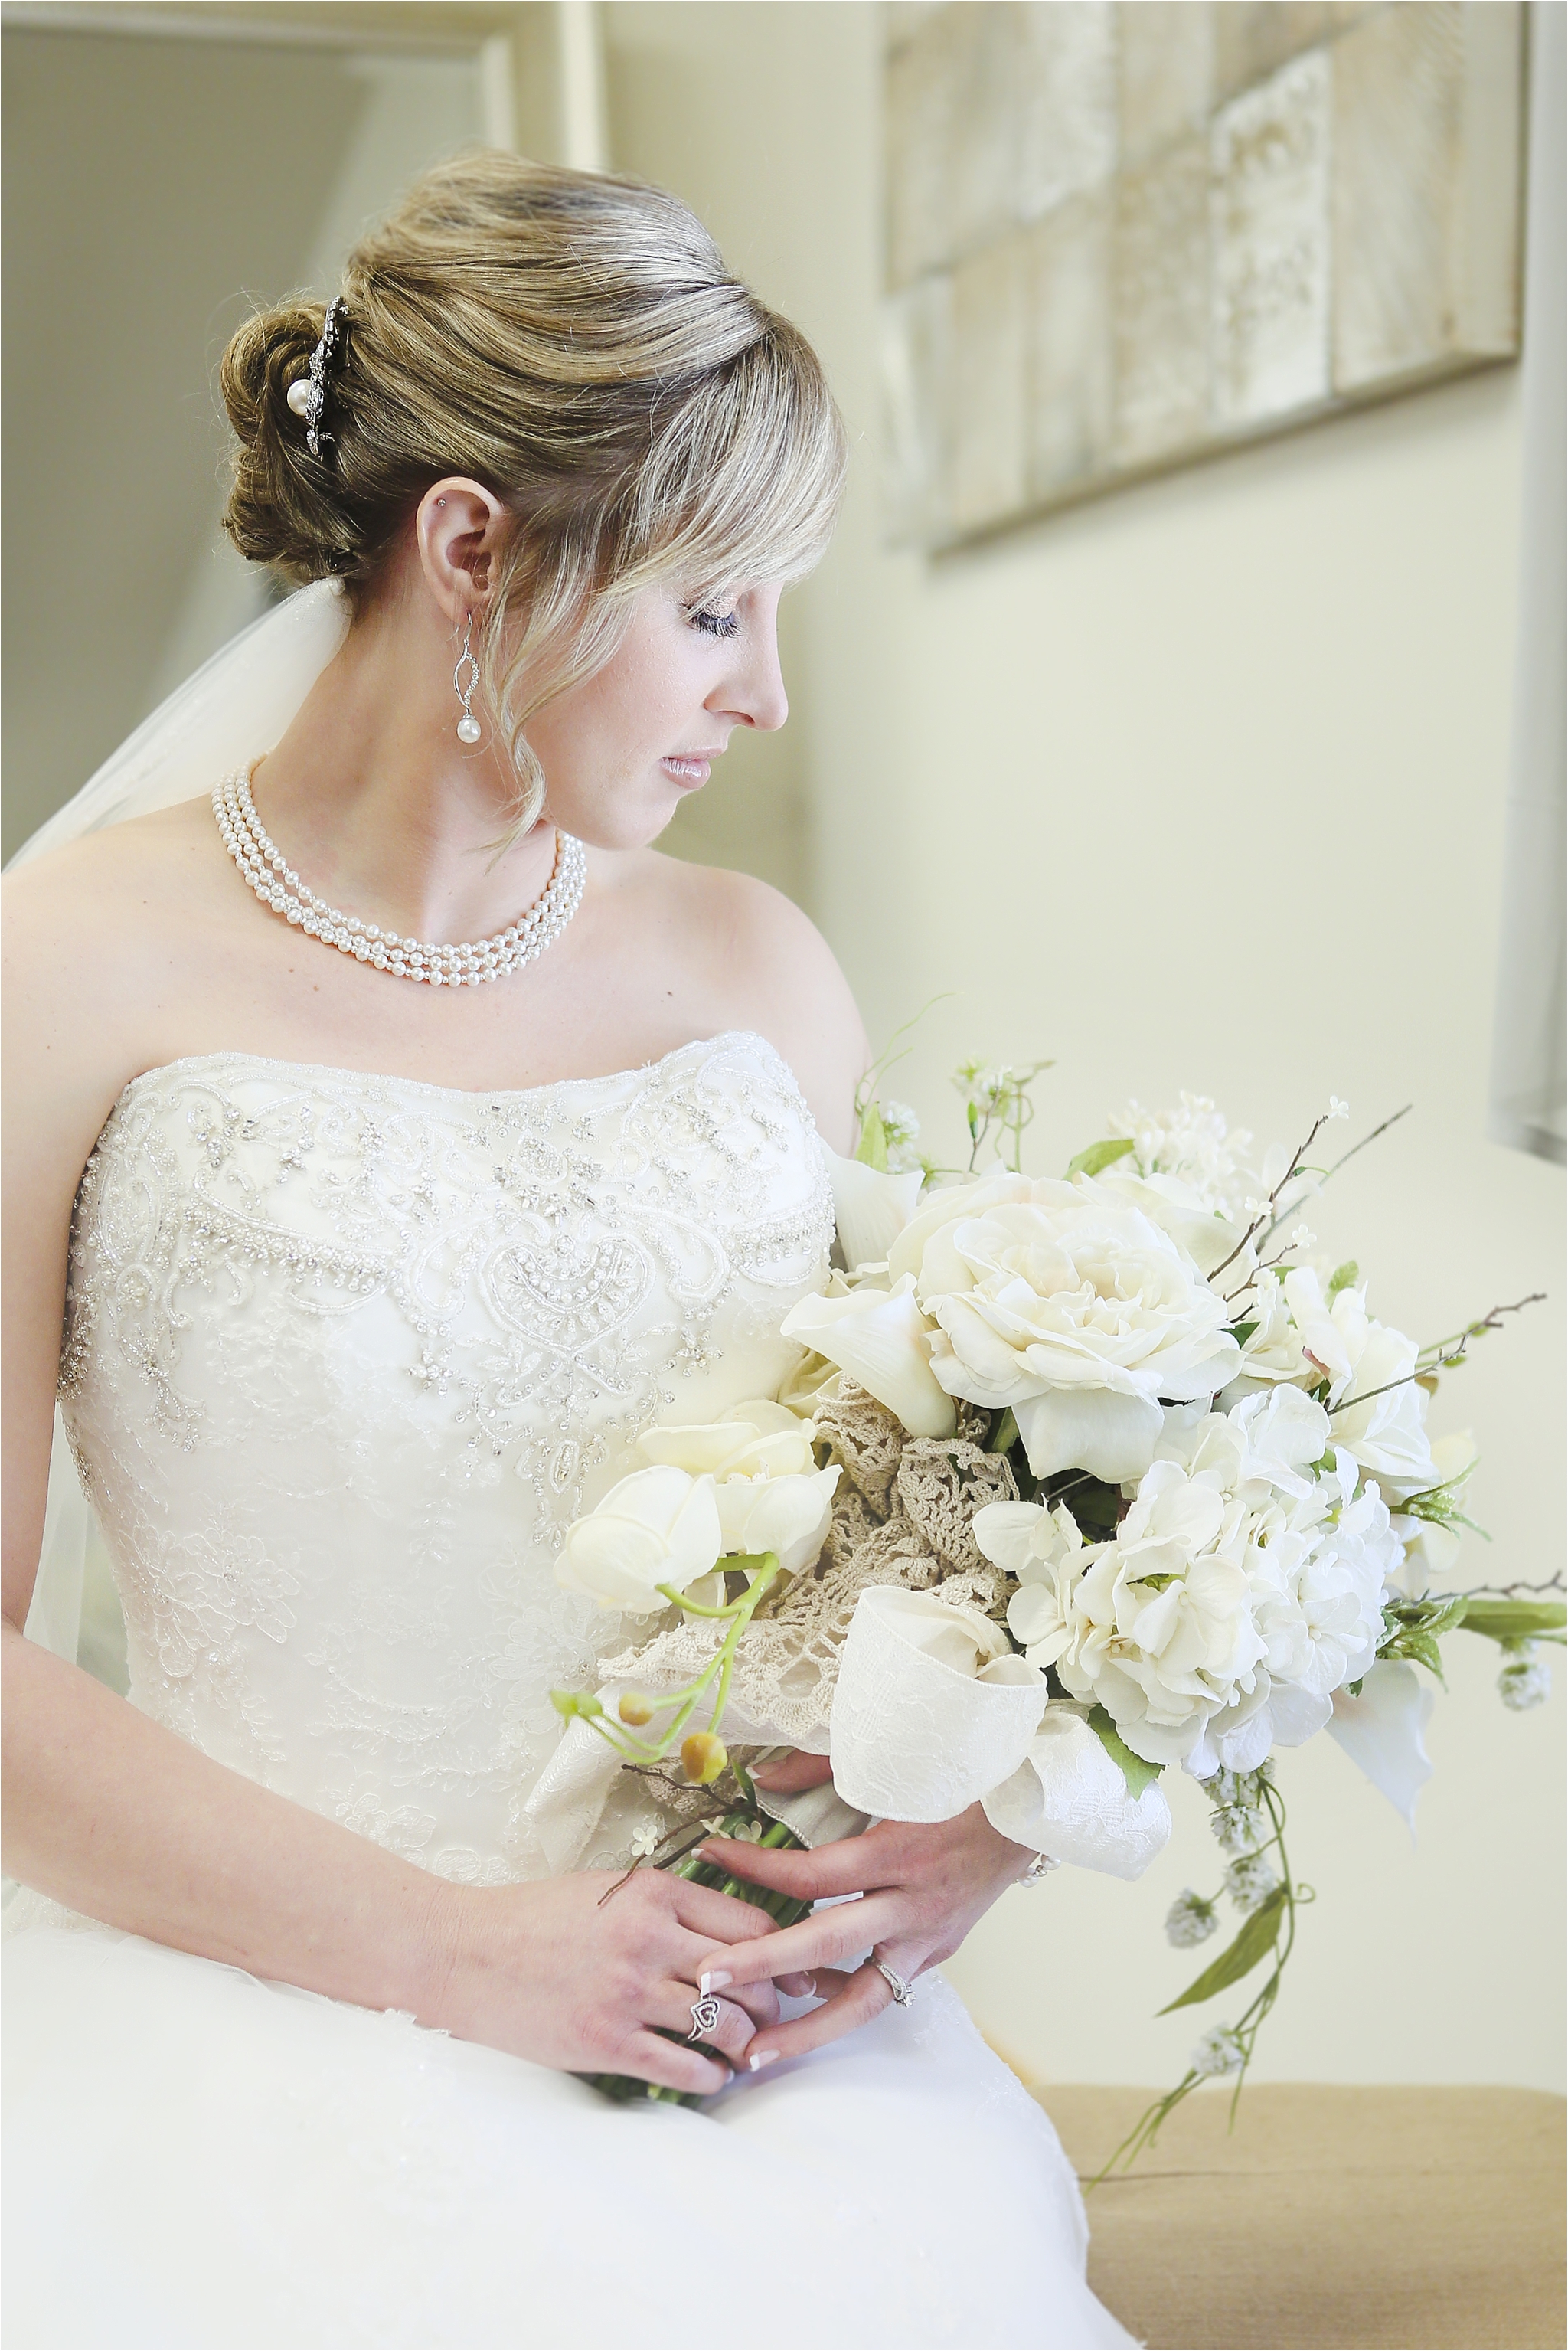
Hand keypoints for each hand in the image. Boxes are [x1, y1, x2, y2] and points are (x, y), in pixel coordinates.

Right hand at [431, 1865, 786, 2094]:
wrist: (464, 1953)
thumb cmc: (534, 1918)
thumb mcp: (607, 1890)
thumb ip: (664, 1904)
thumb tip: (723, 1932)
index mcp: (652, 1893)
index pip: (748, 1922)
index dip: (778, 1951)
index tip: (785, 1969)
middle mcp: (648, 1938)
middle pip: (748, 1973)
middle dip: (770, 2000)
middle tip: (771, 2015)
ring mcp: (627, 1992)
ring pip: (722, 2023)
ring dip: (743, 2043)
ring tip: (743, 2049)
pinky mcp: (605, 2042)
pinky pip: (683, 2068)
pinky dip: (710, 2078)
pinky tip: (710, 2076)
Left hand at [690, 1753, 1037, 2069]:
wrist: (1030, 1811)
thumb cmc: (959, 1779)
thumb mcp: (895, 1763)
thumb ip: (821, 1768)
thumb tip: (760, 1777)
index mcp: (900, 1852)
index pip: (813, 1873)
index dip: (758, 1868)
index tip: (711, 1856)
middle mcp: (913, 1904)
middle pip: (828, 1945)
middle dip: (764, 1965)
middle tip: (708, 1982)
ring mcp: (928, 1938)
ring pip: (862, 1999)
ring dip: (805, 2030)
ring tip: (753, 2054)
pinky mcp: (936, 1954)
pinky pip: (883, 1990)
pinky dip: (842, 2004)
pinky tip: (803, 2013)